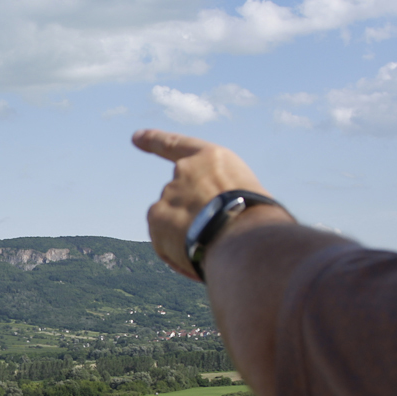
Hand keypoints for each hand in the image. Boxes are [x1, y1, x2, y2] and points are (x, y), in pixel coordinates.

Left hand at [132, 128, 272, 280]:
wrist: (245, 235)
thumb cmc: (260, 222)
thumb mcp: (247, 198)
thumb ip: (221, 199)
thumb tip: (210, 222)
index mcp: (213, 159)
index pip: (178, 146)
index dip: (155, 140)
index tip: (136, 138)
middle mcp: (185, 170)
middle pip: (180, 198)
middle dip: (190, 218)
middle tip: (215, 237)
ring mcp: (169, 192)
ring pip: (172, 222)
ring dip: (186, 236)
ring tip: (213, 248)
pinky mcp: (157, 216)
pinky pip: (163, 241)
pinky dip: (175, 252)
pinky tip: (196, 257)